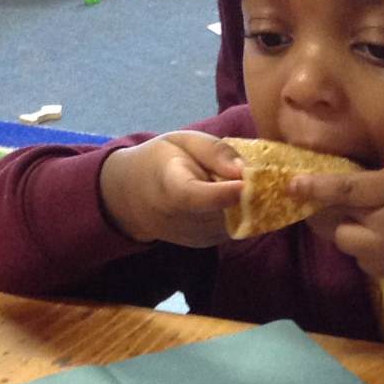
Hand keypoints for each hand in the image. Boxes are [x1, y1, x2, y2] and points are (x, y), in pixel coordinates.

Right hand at [98, 132, 243, 247]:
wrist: (136, 197)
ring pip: (237, 220)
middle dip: (247, 192)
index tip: (247, 183)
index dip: (222, 194)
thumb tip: (244, 169)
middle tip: (246, 171)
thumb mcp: (182, 141)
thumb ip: (213, 150)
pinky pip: (237, 227)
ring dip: (245, 201)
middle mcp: (182, 219)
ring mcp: (197, 236)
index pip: (195, 197)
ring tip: (230, 182)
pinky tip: (228, 197)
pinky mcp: (209, 243)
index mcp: (170, 188)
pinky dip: (240, 211)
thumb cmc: (162, 161)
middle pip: (225, 209)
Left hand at [290, 154, 383, 297]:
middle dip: (330, 215)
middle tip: (334, 203)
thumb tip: (365, 182)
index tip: (291, 185)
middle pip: (337, 226)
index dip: (314, 187)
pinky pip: (368, 264)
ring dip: (351, 235)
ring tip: (369, 222)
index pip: (345, 190)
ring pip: (350, 248)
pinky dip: (368, 252)